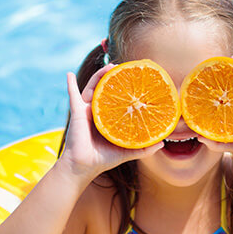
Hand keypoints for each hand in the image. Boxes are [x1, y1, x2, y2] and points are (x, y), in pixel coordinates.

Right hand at [60, 65, 162, 179]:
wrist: (83, 167)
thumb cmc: (102, 159)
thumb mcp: (127, 152)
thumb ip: (144, 148)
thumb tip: (163, 143)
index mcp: (107, 118)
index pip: (117, 99)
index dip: (124, 88)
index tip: (135, 78)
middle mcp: (97, 111)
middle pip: (106, 89)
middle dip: (114, 77)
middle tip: (124, 67)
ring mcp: (85, 110)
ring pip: (93, 87)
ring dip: (99, 75)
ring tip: (110, 66)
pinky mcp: (77, 112)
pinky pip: (72, 95)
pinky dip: (70, 84)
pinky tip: (69, 74)